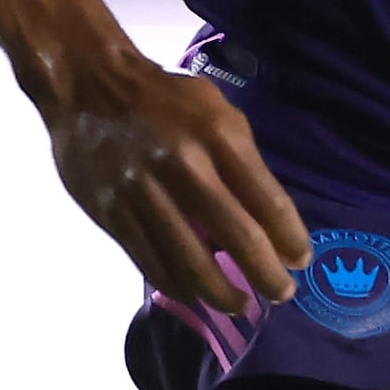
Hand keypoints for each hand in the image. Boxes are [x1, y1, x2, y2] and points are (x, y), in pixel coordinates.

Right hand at [42, 49, 309, 311]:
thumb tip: (269, 218)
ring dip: (221, 292)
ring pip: (190, 259)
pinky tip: (193, 295)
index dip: (290, 238)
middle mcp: (182, 165)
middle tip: (282, 294)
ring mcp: (142, 191)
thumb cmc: (165, 97)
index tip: (301, 260)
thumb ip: (243, 162)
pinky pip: (148, 259)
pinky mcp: (109, 210)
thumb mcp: (218, 112)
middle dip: (265, 275)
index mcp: (218, 138)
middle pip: (236, 236)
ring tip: (239, 305)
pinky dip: (175, 284)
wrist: (87, 84)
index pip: (267, 201)